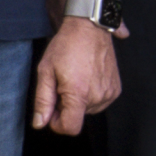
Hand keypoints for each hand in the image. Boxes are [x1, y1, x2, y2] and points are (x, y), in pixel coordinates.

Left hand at [33, 16, 118, 133]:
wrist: (89, 28)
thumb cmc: (65, 46)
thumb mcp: (45, 71)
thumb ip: (43, 101)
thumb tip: (40, 124)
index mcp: (79, 94)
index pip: (70, 128)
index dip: (57, 124)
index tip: (52, 108)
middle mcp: (97, 97)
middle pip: (77, 118)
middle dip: (66, 106)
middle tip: (62, 83)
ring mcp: (109, 93)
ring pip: (88, 111)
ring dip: (79, 101)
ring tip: (75, 77)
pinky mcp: (116, 89)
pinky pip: (99, 102)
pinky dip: (91, 95)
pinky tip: (87, 77)